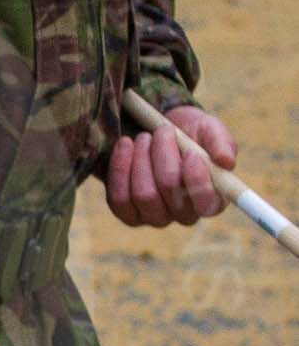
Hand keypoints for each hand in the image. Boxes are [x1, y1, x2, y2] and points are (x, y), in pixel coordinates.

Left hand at [106, 106, 237, 227]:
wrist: (156, 131)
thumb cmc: (191, 132)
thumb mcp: (209, 129)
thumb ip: (221, 142)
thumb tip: (226, 161)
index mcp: (212, 199)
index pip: (207, 204)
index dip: (197, 180)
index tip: (191, 152)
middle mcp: (185, 214)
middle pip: (171, 191)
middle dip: (164, 155)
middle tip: (163, 130)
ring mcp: (155, 217)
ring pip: (144, 195)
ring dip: (141, 159)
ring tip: (144, 137)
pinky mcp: (128, 214)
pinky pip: (120, 199)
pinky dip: (120, 168)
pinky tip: (125, 145)